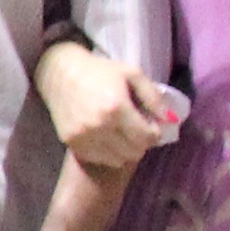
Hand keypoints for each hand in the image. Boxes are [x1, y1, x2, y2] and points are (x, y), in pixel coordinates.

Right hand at [37, 37, 190, 175]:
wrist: (58, 74)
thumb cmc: (99, 71)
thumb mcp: (132, 73)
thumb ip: (153, 97)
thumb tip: (171, 119)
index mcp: (117, 108)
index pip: (147, 137)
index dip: (155, 133)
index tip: (151, 124)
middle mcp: (100, 126)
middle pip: (135, 152)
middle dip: (142, 143)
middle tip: (138, 130)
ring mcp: (84, 137)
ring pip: (118, 160)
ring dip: (126, 150)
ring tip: (122, 135)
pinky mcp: (71, 143)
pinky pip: (100, 159)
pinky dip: (108, 153)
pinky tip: (106, 137)